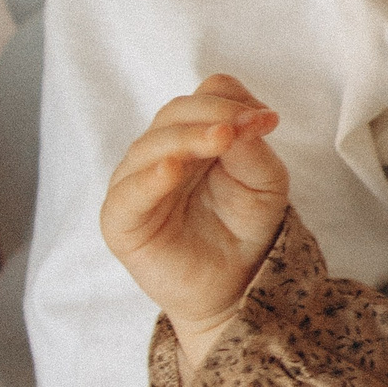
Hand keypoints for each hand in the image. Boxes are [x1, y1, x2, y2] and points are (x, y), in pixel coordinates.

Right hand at [99, 74, 288, 370]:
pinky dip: (149, 178)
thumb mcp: (266, 186)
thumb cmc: (245, 230)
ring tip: (222, 139)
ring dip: (187, 139)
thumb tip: (247, 118)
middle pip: (174, 115)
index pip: (201, 98)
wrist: (235, 287)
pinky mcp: (121, 219)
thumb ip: (255, 152)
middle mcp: (160, 152)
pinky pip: (128, 192)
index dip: (229, 101)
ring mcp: (137, 183)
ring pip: (151, 146)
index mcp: (193, 136)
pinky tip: (173, 169)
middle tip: (244, 126)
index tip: (265, 118)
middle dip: (211, 116)